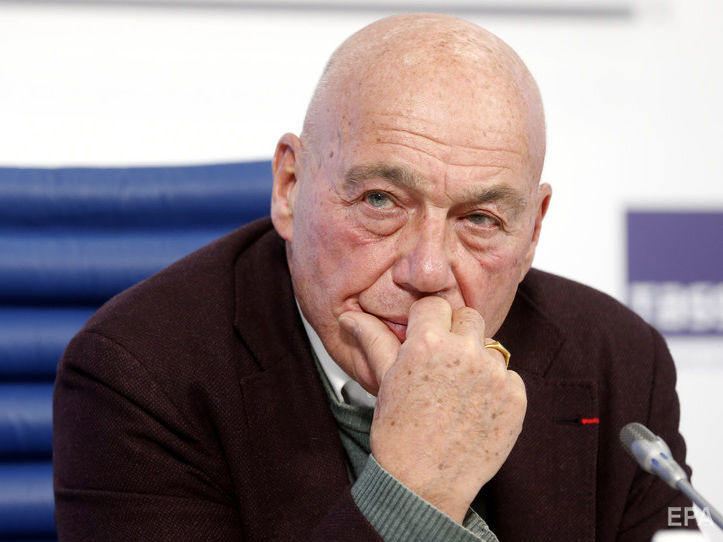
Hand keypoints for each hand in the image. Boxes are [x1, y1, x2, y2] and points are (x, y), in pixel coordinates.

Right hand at [339, 296, 526, 522]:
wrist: (424, 485)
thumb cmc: (398, 433)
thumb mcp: (384, 380)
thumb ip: (373, 340)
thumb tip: (349, 316)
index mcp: (427, 342)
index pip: (435, 304)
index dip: (428, 321)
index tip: (425, 339)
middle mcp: (464, 352)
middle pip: (468, 317)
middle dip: (456, 334)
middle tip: (442, 365)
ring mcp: (494, 374)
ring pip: (490, 347)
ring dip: (477, 361)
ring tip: (457, 392)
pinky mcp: (515, 397)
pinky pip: (509, 376)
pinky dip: (496, 388)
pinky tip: (475, 409)